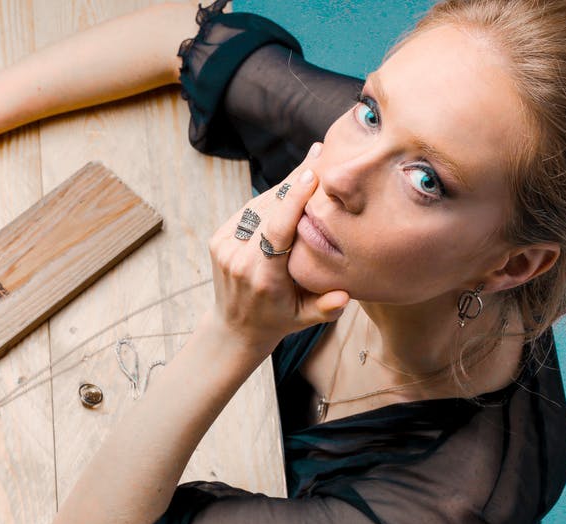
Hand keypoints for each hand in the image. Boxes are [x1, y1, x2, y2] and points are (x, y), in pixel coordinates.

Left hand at [207, 143, 349, 350]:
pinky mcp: (218, 239)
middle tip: (320, 153)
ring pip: (258, 206)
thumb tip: (347, 295)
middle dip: (295, 182)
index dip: (292, 200)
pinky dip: (269, 198)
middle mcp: (239, 259)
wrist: (234, 327)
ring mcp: (225, 247)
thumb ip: (326, 308)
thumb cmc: (278, 320)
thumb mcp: (304, 320)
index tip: (310, 174)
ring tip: (311, 163)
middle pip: (269, 209)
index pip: (277, 231)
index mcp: (262, 277)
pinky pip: (248, 211)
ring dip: (284, 186)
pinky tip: (290, 185)